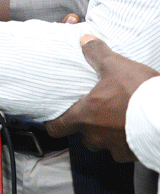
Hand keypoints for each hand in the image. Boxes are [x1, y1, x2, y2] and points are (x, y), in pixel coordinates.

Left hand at [44, 35, 159, 161]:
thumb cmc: (140, 93)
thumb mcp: (115, 66)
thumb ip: (97, 54)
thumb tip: (85, 40)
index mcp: (84, 116)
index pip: (57, 128)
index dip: (54, 124)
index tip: (55, 120)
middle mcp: (96, 135)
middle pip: (83, 136)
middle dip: (88, 126)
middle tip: (96, 111)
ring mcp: (116, 147)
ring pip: (105, 143)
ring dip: (108, 134)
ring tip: (117, 119)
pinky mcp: (134, 154)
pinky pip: (125, 150)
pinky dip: (127, 141)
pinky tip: (133, 128)